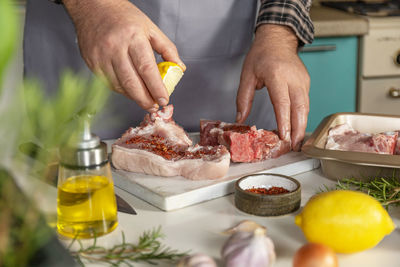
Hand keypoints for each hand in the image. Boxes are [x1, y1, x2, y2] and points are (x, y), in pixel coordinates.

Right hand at [63, 0, 184, 111]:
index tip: (164, 99)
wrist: (93, 7)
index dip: (156, 88)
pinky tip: (130, 90)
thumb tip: (179, 68)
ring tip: (145, 100)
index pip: (147, 69)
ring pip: (119, 85)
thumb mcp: (151, 28)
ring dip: (134, 97)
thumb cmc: (124, 17)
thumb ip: (167, 48)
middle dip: (145, 99)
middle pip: (132, 82)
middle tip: (154, 106)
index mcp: (133, 37)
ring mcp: (101, 56)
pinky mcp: (92, 62)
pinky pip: (108, 83)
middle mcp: (115, 47)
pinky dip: (121, 90)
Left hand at [236, 24, 309, 150]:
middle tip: (293, 146)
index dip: (284, 121)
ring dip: (302, 126)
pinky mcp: (306, 83)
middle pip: (299, 108)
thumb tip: (240, 119)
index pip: (282, 102)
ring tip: (296, 142)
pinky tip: (297, 128)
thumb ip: (243, 98)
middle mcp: (293, 79)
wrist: (278, 39)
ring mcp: (302, 81)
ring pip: (305, 107)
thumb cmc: (261, 55)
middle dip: (298, 129)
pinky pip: (305, 103)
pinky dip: (302, 117)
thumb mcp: (247, 75)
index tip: (285, 136)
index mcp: (277, 75)